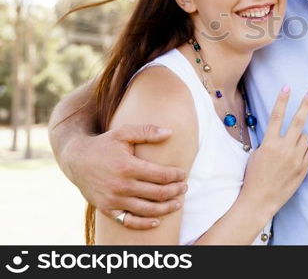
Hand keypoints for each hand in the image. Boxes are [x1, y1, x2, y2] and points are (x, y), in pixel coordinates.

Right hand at [65, 124, 187, 228]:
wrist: (76, 159)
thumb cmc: (104, 144)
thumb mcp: (124, 133)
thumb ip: (147, 131)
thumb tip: (170, 132)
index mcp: (128, 167)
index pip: (161, 175)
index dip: (176, 176)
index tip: (183, 174)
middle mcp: (121, 186)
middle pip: (158, 193)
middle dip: (176, 191)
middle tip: (184, 187)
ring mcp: (113, 200)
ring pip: (147, 210)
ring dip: (166, 208)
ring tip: (178, 203)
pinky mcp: (106, 209)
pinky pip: (128, 222)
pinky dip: (144, 223)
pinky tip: (157, 221)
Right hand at [240, 86, 307, 214]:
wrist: (259, 200)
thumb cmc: (254, 177)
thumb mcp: (257, 154)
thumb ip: (270, 141)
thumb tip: (280, 131)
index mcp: (269, 143)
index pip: (277, 116)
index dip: (282, 100)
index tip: (287, 87)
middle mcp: (284, 148)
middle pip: (298, 121)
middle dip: (306, 104)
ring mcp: (295, 158)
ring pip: (306, 137)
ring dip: (301, 138)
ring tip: (291, 150)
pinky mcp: (303, 168)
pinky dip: (306, 151)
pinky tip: (297, 158)